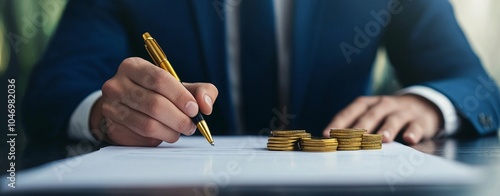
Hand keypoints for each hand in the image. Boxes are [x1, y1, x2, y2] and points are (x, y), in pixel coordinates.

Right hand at [90, 57, 217, 145]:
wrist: (127, 107)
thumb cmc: (157, 93)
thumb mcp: (180, 86)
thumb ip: (200, 91)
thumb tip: (206, 105)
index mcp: (134, 66)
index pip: (159, 79)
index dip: (180, 96)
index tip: (194, 109)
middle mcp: (117, 84)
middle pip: (154, 104)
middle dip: (178, 118)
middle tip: (191, 126)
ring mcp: (111, 106)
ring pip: (147, 124)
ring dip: (170, 131)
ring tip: (180, 131)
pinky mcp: (112, 126)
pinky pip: (140, 137)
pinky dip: (158, 138)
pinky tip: (164, 134)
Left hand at [322, 95, 442, 144]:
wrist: (423, 106)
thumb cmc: (388, 116)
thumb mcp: (373, 116)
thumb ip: (356, 127)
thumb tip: (333, 142)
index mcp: (370, 104)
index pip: (353, 110)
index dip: (340, 121)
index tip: (328, 134)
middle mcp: (385, 104)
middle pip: (371, 114)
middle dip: (361, 126)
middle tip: (352, 138)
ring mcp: (404, 111)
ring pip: (394, 118)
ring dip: (387, 128)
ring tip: (383, 139)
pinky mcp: (421, 120)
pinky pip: (417, 125)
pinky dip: (414, 132)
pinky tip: (410, 140)